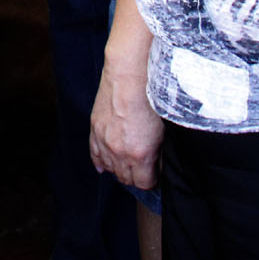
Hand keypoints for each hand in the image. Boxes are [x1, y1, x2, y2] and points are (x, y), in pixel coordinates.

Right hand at [89, 68, 162, 191]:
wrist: (130, 75)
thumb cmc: (151, 98)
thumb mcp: (163, 130)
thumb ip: (159, 152)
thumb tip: (158, 163)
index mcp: (140, 154)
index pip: (143, 183)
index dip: (151, 181)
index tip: (155, 174)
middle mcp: (119, 152)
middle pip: (125, 178)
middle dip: (135, 176)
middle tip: (143, 169)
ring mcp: (104, 141)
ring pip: (110, 168)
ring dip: (119, 169)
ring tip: (127, 164)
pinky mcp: (95, 129)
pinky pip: (94, 154)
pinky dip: (101, 161)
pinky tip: (105, 165)